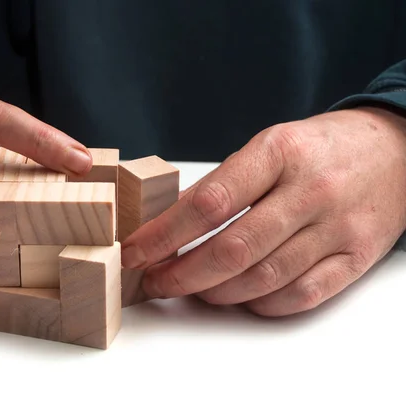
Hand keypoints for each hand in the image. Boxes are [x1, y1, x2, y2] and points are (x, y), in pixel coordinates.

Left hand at [121, 106, 405, 315]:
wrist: (396, 150)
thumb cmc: (319, 148)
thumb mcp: (269, 145)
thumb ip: (225, 184)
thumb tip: (171, 224)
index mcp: (278, 153)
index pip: (208, 203)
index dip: (163, 235)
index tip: (135, 252)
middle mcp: (309, 191)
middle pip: (231, 249)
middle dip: (181, 274)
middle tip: (155, 282)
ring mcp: (336, 227)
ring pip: (262, 278)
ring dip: (216, 292)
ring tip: (191, 290)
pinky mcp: (356, 256)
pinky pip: (300, 294)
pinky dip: (260, 303)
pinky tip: (239, 297)